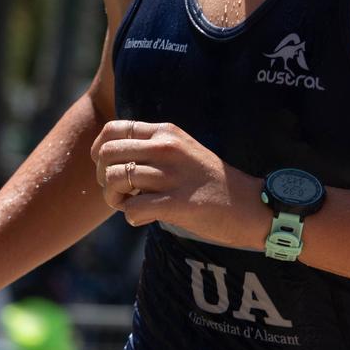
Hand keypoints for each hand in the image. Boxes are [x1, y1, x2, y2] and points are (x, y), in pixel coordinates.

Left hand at [91, 119, 262, 248]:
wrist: (250, 205)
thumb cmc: (211, 183)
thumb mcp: (183, 151)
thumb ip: (152, 149)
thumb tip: (114, 160)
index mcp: (166, 133)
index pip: (113, 130)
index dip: (99, 151)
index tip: (106, 168)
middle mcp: (166, 148)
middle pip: (107, 155)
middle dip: (102, 177)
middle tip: (118, 193)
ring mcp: (171, 175)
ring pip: (114, 180)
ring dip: (114, 200)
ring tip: (131, 206)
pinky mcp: (176, 203)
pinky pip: (132, 209)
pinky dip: (132, 218)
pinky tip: (145, 219)